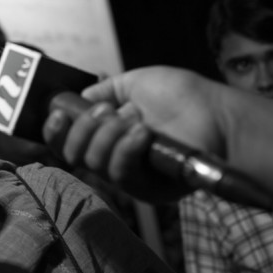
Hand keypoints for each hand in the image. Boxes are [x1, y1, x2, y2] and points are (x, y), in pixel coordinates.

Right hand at [42, 66, 224, 202]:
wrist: (216, 113)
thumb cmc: (183, 97)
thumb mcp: (135, 82)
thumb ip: (104, 90)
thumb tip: (79, 98)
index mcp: (108, 135)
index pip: (69, 142)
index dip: (56, 132)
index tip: (59, 114)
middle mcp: (114, 157)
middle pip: (75, 156)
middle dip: (83, 130)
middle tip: (107, 112)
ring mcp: (131, 175)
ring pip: (95, 164)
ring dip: (107, 136)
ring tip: (134, 119)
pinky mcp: (148, 189)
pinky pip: (121, 175)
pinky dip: (126, 149)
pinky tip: (142, 131)